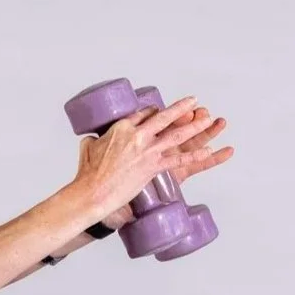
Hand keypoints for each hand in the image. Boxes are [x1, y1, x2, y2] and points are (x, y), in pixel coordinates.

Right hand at [71, 96, 217, 224]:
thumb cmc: (87, 173)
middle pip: (164, 117)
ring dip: (195, 126)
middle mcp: (137, 135)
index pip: (143, 113)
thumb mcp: (88, 146)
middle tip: (193, 101)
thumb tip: (93, 139)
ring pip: (177, 135)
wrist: (92, 192)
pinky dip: (195, 155)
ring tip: (208, 119)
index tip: (161, 110)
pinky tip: (208, 151)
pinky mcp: (153, 167)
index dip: (154, 111)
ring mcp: (147, 151)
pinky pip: (179, 160)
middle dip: (181, 108)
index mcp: (121, 127)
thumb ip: (94, 139)